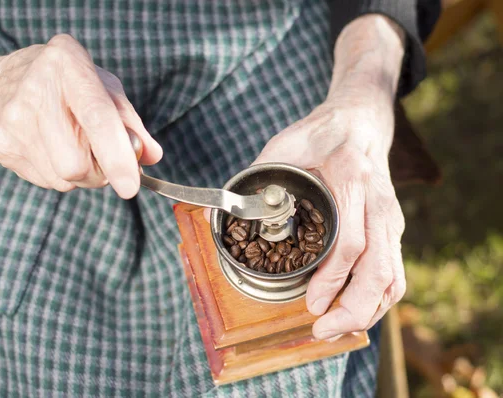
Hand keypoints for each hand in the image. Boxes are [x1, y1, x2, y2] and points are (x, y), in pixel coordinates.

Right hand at [0, 35, 161, 197]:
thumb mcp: (101, 87)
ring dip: (81, 175)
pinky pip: (46, 181)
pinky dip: (58, 174)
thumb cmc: (61, 85)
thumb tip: (151, 156)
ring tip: (72, 145)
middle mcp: (35, 89)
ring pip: (63, 179)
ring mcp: (12, 120)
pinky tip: (50, 148)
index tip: (131, 187)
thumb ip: (130, 122)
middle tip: (101, 156)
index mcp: (68, 64)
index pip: (97, 118)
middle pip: (76, 163)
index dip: (117, 157)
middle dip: (99, 172)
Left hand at [255, 15, 406, 339]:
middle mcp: (380, 203)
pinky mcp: (392, 230)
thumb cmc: (318, 136)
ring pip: (393, 278)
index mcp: (352, 179)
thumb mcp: (282, 147)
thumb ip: (252, 180)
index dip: (332, 277)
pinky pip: (394, 275)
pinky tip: (353, 314)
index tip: (312, 303)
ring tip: (335, 330)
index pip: (351, 240)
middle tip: (322, 330)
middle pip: (380, 269)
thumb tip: (213, 215)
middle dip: (354, 308)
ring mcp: (391, 219)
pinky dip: (377, 302)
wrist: (360, 123)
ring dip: (368, 312)